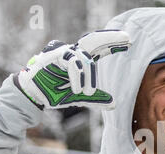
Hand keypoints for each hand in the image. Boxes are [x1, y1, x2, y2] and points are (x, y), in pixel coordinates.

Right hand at [15, 30, 130, 109]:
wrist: (35, 95)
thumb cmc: (55, 92)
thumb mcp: (80, 97)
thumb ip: (96, 99)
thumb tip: (114, 104)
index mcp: (82, 61)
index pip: (100, 49)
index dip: (114, 44)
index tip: (129, 42)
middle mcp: (74, 54)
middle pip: (95, 41)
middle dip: (111, 38)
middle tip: (128, 38)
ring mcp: (65, 53)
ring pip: (85, 58)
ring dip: (89, 78)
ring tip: (87, 93)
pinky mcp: (55, 56)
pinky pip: (73, 63)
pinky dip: (78, 77)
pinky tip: (77, 91)